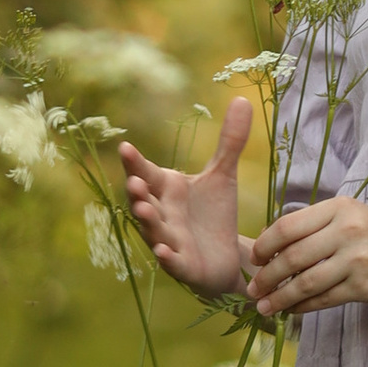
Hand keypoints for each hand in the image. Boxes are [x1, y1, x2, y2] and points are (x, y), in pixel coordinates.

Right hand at [119, 98, 252, 298]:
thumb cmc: (213, 214)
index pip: (146, 173)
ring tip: (143, 209)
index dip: (134, 163)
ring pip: (154, 231)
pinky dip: (167, 258)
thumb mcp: (223, 176)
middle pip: (143, 202)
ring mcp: (169, 241)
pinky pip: (172, 262)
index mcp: (165, 189)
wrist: (227, 257)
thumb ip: (229, 142)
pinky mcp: (184, 267)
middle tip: (133, 180)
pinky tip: (163, 252)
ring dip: (147, 222)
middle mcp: (161, 214)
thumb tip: (242, 100)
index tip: (125, 146)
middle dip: (136, 192)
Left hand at [246, 192, 367, 318]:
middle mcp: (349, 229)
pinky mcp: (366, 286)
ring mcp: (358, 258)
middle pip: (292, 255)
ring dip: (278, 297)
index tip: (254, 259)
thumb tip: (275, 243)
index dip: (265, 245)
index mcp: (342, 207)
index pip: (289, 225)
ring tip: (264, 306)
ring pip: (304, 281)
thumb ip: (321, 227)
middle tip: (253, 288)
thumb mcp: (358, 219)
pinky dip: (302, 307)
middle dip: (266, 275)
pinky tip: (291, 311)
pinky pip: (323, 299)